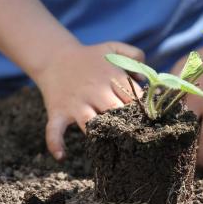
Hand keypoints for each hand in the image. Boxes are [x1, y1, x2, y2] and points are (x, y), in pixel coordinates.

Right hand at [33, 42, 143, 160]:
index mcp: (111, 77)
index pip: (134, 97)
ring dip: (100, 134)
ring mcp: (75, 103)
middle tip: (135, 134)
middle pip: (116, 111)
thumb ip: (134, 54)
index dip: (143, 109)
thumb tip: (146, 78)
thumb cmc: (88, 57)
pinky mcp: (58, 112)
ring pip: (91, 123)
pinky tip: (62, 156)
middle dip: (127, 123)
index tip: (149, 118)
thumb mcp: (112, 47)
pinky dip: (55, 143)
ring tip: (109, 144)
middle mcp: (95, 91)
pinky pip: (54, 130)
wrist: (54, 57)